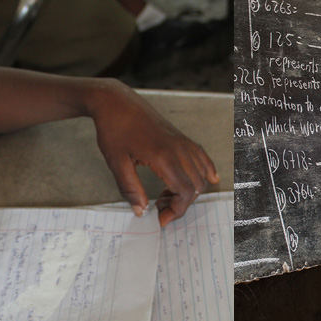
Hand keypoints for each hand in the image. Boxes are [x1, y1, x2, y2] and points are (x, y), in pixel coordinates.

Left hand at [89, 85, 218, 224]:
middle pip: (196, 186)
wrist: (116, 102)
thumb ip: (130, 189)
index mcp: (164, 157)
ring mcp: (183, 143)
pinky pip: (203, 158)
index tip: (161, 218)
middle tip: (160, 207)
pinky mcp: (182, 138)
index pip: (186, 192)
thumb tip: (141, 211)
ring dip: (190, 190)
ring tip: (167, 194)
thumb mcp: (116, 163)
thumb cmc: (114, 129)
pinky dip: (206, 171)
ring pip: (202, 174)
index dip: (177, 211)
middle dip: (182, 204)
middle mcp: (179, 150)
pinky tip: (206, 179)